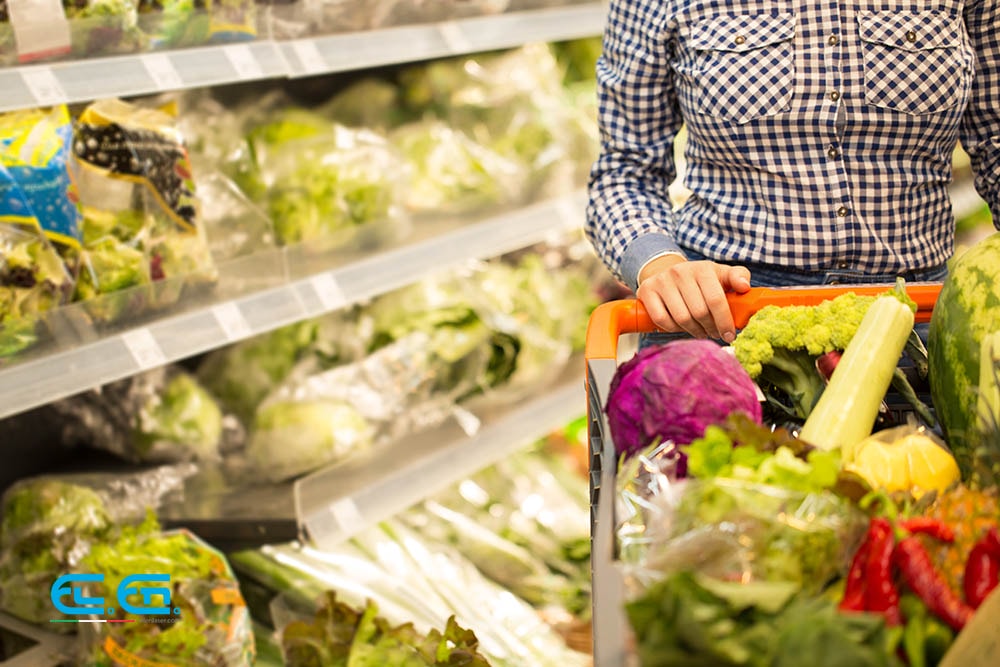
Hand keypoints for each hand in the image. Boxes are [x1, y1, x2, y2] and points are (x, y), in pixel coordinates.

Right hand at [636, 255, 751, 341]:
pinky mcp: (646, 291)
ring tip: (701, 331)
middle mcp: (680, 272)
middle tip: (714, 333)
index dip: (724, 321)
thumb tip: (745, 286)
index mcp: (702, 268)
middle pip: (699, 312)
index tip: (730, 335)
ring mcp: (662, 281)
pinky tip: (681, 328)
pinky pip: (662, 319)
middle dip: (710, 328)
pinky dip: (673, 329)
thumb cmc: (698, 280)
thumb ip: (738, 277)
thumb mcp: (720, 275)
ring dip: (694, 331)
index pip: (716, 299)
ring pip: (681, 318)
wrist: (667, 273)